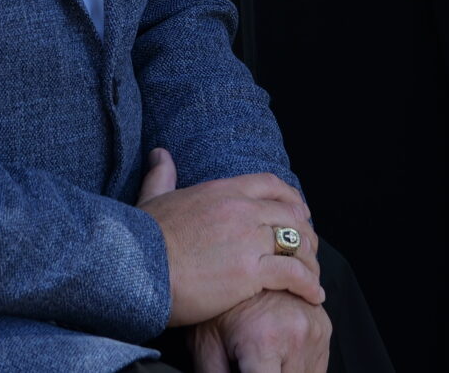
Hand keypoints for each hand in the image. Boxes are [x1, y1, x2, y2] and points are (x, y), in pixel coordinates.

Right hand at [136, 147, 322, 327]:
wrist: (135, 269)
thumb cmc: (141, 238)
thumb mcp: (153, 199)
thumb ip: (162, 175)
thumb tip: (160, 154)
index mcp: (223, 190)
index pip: (271, 185)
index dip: (291, 199)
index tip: (300, 213)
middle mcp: (241, 209)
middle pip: (291, 215)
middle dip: (306, 232)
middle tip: (309, 250)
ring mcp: (248, 239)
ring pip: (297, 243)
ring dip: (311, 260)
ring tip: (314, 276)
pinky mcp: (249, 271)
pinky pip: (293, 274)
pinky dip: (308, 284)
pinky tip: (314, 295)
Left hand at [192, 289, 331, 372]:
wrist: (236, 263)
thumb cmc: (216, 308)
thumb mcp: (205, 350)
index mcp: (265, 342)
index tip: (248, 372)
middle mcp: (297, 335)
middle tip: (250, 364)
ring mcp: (315, 330)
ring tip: (262, 361)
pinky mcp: (324, 326)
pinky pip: (318, 368)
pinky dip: (299, 370)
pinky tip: (278, 359)